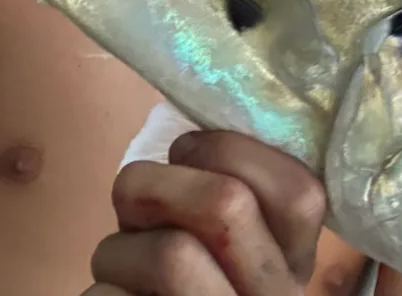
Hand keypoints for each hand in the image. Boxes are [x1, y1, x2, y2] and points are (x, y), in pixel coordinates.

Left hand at [86, 130, 325, 295]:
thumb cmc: (198, 274)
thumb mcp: (245, 241)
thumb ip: (241, 190)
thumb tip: (195, 122)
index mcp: (294, 260)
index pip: (298, 190)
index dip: (229, 149)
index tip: (186, 150)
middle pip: (227, 205)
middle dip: (158, 181)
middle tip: (135, 194)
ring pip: (169, 256)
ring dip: (119, 247)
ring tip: (120, 257)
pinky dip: (103, 288)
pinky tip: (118, 293)